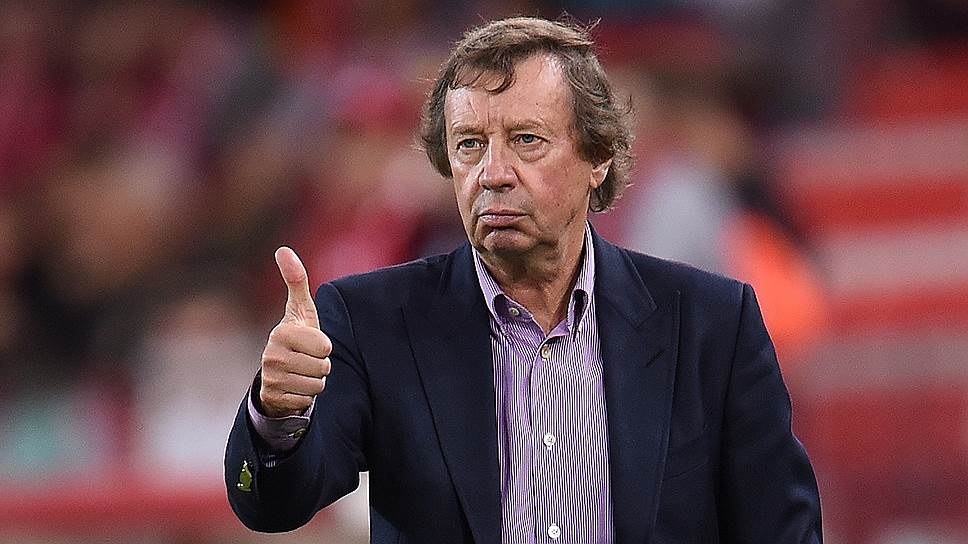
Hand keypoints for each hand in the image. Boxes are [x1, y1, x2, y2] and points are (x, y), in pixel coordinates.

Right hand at [259, 247, 331, 417]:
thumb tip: (283, 250)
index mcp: (281, 332)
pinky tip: (296, 386)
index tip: (312, 342)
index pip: (324, 346)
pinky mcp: (274, 397)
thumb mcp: (300, 309)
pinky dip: (307, 395)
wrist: (278, 371)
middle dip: (322, 364)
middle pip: (322, 367)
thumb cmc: (297, 336)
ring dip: (316, 380)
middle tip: (308, 358)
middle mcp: (271, 355)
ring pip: (317, 384)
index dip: (324, 346)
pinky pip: (309, 400)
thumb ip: (296, 280)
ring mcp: (271, 378)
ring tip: (303, 371)